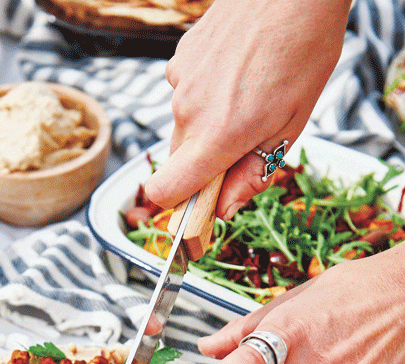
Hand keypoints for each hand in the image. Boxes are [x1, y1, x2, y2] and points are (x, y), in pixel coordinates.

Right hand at [145, 0, 349, 217]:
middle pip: (178, 161)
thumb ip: (253, 172)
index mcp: (217, 137)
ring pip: (184, 126)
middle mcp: (188, 112)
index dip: (178, 205)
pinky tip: (236, 71)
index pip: (164, 192)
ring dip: (209, 124)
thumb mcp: (290, 124)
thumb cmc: (303, 49)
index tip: (201, 203)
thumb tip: (225, 209)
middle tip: (244, 140)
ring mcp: (180, 83)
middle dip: (205, 162)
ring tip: (248, 93)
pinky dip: (206, 93)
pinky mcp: (179, 60)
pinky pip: (185, 93)